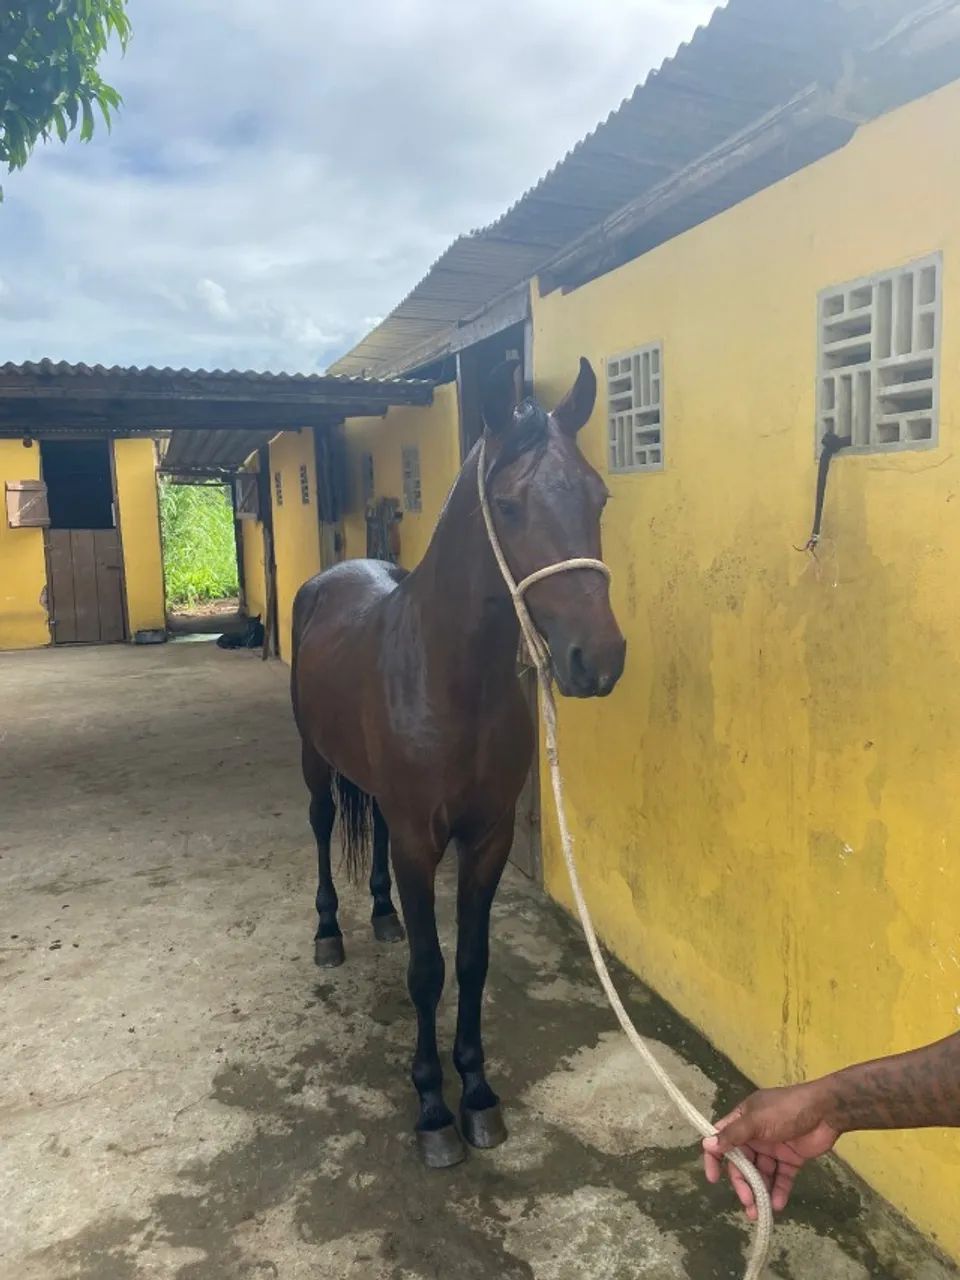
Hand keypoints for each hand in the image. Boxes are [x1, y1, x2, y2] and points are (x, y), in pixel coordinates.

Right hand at [702, 1081, 841, 1219]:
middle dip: (743, 1183)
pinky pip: (781, 1178)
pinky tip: (778, 1204)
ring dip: (760, 1192)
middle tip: (748, 1202)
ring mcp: (773, 1149)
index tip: (714, 1179)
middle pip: (743, 1163)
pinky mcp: (791, 1159)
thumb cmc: (785, 1110)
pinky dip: (778, 1191)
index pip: (722, 1140)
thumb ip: (733, 1135)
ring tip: (761, 1212)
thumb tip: (706, 1144)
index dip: (715, 1158)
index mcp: (743, 1121)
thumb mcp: (756, 1121)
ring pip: (761, 1174)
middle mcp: (755, 1136)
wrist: (825, 1111)